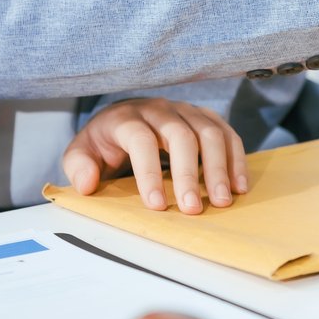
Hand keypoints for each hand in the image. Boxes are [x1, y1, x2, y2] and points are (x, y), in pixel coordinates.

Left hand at [61, 99, 247, 215]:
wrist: (123, 119)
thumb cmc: (104, 143)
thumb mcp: (82, 153)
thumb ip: (78, 166)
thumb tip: (88, 184)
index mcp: (125, 117)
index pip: (141, 140)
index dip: (149, 172)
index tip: (156, 205)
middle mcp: (159, 109)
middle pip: (181, 136)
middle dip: (189, 174)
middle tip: (192, 209)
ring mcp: (186, 110)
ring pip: (210, 133)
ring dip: (219, 169)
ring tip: (222, 201)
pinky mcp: (205, 118)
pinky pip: (227, 134)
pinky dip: (236, 160)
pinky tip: (239, 186)